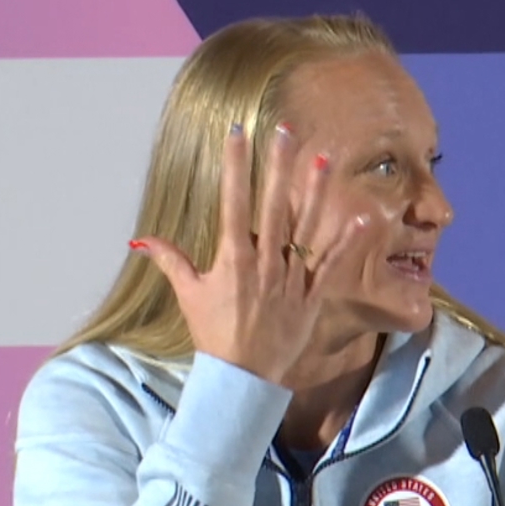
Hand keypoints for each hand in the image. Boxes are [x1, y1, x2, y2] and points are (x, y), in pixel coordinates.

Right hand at [132, 123, 371, 384]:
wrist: (242, 376)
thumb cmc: (214, 333)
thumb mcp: (188, 295)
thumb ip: (170, 261)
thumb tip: (140, 240)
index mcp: (233, 258)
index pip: (233, 201)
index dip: (236, 165)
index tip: (237, 133)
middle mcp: (264, 262)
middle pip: (273, 205)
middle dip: (278, 165)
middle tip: (285, 129)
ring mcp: (291, 278)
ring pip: (306, 227)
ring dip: (316, 192)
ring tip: (324, 157)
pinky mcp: (313, 296)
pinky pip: (333, 265)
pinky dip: (348, 242)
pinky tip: (364, 216)